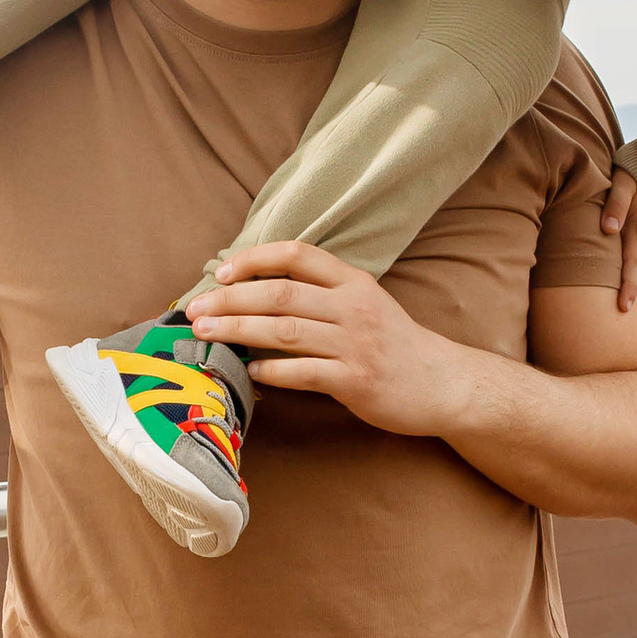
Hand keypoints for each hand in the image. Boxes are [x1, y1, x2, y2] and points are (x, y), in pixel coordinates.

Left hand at [183, 241, 471, 441]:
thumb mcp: (363, 304)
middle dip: (231, 299)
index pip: (297, 255)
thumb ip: (319, 295)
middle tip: (195, 309)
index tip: (221, 272)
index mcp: (352, 281)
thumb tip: (253, 293)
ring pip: (285, 330)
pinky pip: (304, 372)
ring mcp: (356, 343)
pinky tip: (249, 371)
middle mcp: (353, 306)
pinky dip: (272, 371)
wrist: (442, 382)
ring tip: (206, 334)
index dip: (254, 259)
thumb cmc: (392, 344)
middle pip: (280, 293)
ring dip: (239, 331)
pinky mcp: (356, 380)